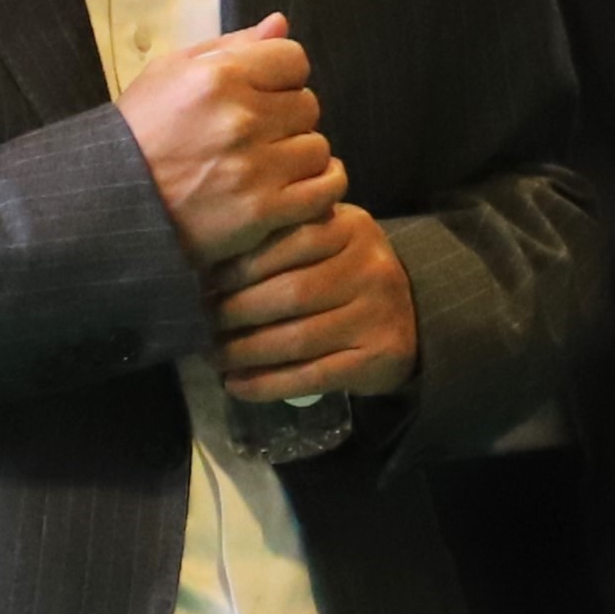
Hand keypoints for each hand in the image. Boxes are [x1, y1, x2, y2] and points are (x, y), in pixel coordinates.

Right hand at [120, 15, 344, 266]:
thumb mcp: (170, 72)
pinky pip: (324, 191)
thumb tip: (280, 23)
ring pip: (318, 148)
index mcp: (219, 76)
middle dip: (286, 118)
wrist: (106, 205)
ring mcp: (254, 167)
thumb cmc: (139, 132)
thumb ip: (230, 45)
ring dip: (298, 157)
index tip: (261, 96)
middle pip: (308, 104)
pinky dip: (317, 190)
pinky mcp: (262, 210)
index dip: (281, 77)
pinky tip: (294, 191)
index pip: (294, 59)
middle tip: (258, 137)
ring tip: (268, 167)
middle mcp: (241, 118)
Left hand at [206, 202, 420, 399]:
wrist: (410, 314)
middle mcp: (370, 267)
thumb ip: (283, 241)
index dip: (241, 266)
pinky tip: (237, 386)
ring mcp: (377, 314)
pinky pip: (312, 376)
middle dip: (236, 312)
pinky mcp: (378, 357)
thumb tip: (207, 267)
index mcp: (351, 228)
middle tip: (204, 324)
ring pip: (297, 339)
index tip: (206, 284)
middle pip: (290, 294)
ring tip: (214, 357)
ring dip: (245, 352)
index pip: (289, 242)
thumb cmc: (347, 273)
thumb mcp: (325, 240)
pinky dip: (268, 384)